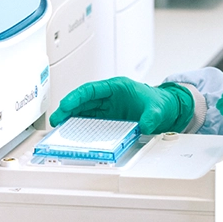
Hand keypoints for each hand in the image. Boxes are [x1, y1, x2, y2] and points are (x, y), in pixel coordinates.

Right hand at [49, 77, 193, 134]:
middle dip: (68, 109)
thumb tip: (144, 125)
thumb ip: (151, 117)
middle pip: (83, 101)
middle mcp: (109, 97)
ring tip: (59, 127)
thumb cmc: (159, 103)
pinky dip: (81, 126)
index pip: (92, 90)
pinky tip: (72, 133)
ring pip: (84, 111)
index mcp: (116, 87)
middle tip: (57, 119)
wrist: (166, 110)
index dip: (77, 96)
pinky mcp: (108, 119)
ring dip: (71, 118)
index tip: (66, 104)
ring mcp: (107, 109)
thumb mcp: (157, 109)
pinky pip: (91, 122)